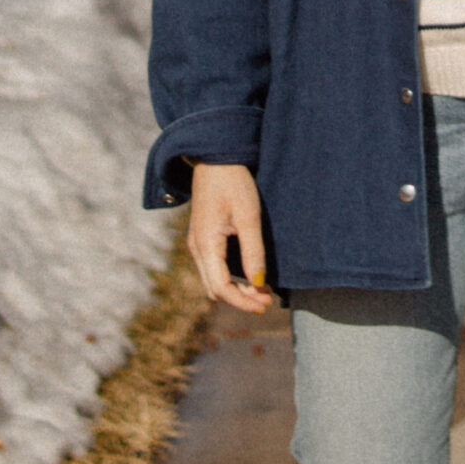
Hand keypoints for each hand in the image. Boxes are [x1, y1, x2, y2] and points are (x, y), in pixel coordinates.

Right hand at [186, 162, 275, 313]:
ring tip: (262, 291)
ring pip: (212, 280)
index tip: (265, 305)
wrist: (215, 158)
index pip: (221, 288)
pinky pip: (213, 269)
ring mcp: (197, 243)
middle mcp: (196, 248)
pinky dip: (230, 279)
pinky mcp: (202, 238)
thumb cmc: (233, 183)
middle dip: (240, 299)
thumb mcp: (248, 217)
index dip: (243, 301)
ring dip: (235, 290)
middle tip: (267, 301)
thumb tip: (258, 285)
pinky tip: (249, 275)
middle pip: (214, 289)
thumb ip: (253, 252)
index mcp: (205, 244)